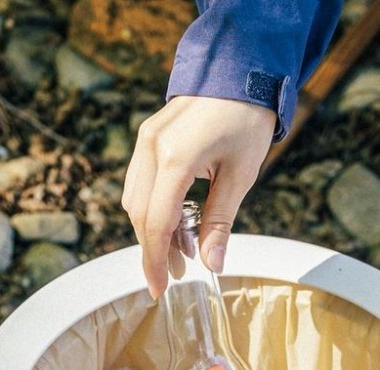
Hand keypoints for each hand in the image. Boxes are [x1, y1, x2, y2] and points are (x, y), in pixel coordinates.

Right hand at [122, 96, 276, 297]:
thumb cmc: (245, 119)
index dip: (155, 261)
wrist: (239, 70)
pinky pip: (139, 184)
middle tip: (173, 277)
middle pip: (140, 216)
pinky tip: (177, 224)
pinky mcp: (147, 139)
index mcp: (175, 158)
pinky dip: (153, 209)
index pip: (156, 223)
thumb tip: (212, 265)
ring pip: (135, 202)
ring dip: (154, 231)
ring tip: (182, 251)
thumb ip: (220, 222)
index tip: (159, 289)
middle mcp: (151, 149)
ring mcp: (145, 141)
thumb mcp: (240, 176)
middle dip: (154, 251)